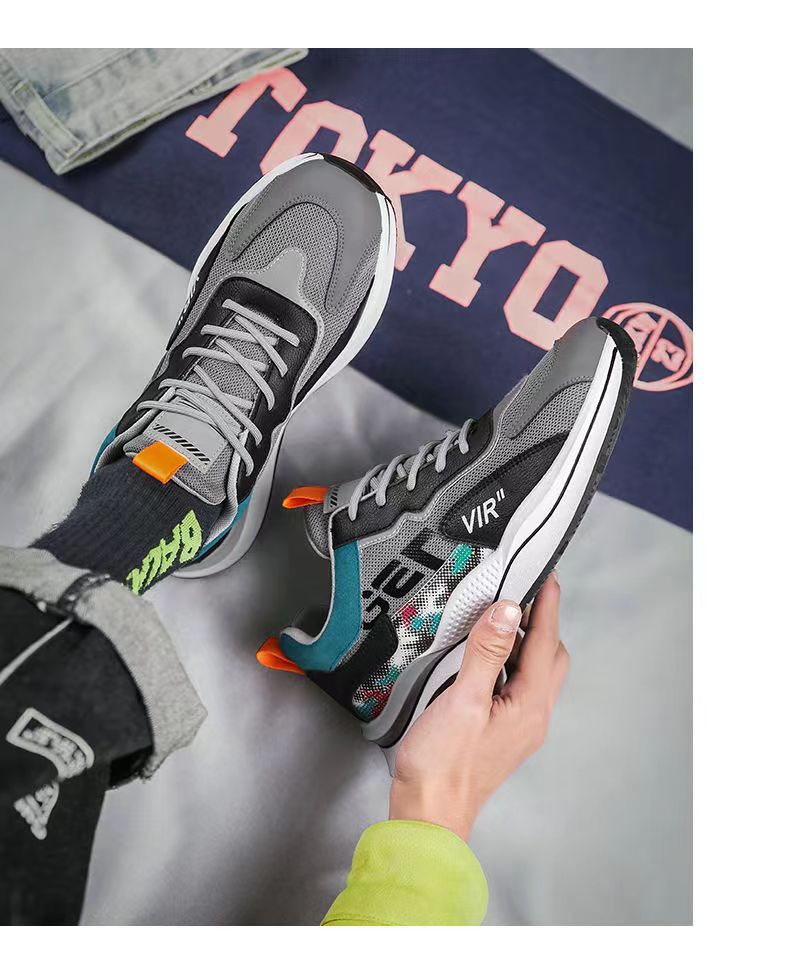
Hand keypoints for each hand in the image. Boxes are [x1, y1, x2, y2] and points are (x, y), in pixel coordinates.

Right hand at [389, 575, 567, 840]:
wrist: (427, 814)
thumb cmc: (442, 765)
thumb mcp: (463, 700)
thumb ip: (487, 652)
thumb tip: (509, 611)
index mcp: (530, 706)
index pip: (546, 643)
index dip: (546, 606)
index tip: (545, 575)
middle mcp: (532, 716)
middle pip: (550, 657)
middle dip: (542, 622)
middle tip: (521, 592)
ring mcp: (518, 726)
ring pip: (533, 672)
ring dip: (524, 642)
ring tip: (500, 617)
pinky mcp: (500, 732)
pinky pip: (515, 686)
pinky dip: (508, 662)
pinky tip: (483, 656)